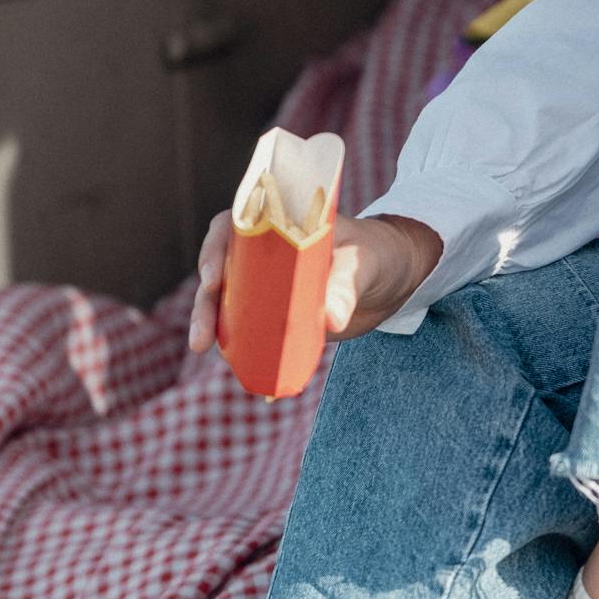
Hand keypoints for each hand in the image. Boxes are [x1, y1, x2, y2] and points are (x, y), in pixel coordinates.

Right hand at [188, 208, 442, 356]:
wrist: (396, 277)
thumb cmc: (377, 253)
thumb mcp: (363, 263)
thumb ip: (346, 286)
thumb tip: (330, 320)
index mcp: (276, 225)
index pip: (229, 229)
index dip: (213, 251)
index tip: (213, 279)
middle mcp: (263, 254)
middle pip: (220, 273)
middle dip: (205, 304)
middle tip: (201, 337)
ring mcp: (268, 287)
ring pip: (229, 305)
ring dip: (214, 329)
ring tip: (204, 350)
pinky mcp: (280, 317)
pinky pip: (253, 332)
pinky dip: (245, 351)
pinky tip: (244, 373)